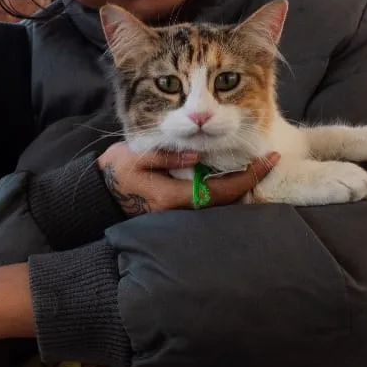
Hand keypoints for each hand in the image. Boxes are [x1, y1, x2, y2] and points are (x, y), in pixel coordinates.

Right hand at [96, 143, 279, 214]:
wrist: (97, 195)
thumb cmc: (115, 172)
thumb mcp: (136, 156)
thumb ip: (167, 155)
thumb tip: (198, 154)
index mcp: (172, 197)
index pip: (220, 189)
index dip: (248, 177)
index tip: (269, 160)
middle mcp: (180, 210)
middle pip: (226, 199)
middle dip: (250, 181)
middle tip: (269, 160)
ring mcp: (179, 212)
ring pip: (218, 201)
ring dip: (239, 184)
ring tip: (255, 164)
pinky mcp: (177, 208)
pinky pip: (208, 199)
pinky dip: (224, 186)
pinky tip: (231, 171)